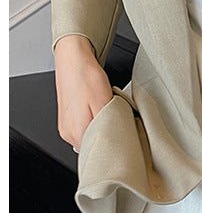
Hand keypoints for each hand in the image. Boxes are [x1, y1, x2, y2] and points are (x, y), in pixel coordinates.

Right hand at [54, 36, 113, 152]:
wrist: (73, 60)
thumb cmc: (87, 78)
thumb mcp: (105, 103)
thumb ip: (109, 126)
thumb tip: (116, 141)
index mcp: (77, 132)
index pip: (98, 152)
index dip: (113, 146)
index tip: (124, 138)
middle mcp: (68, 134)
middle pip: (93, 146)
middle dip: (108, 138)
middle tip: (119, 125)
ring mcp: (66, 128)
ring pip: (89, 138)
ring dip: (101, 130)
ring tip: (107, 116)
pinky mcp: (67, 121)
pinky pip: (84, 130)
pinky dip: (94, 124)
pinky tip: (99, 113)